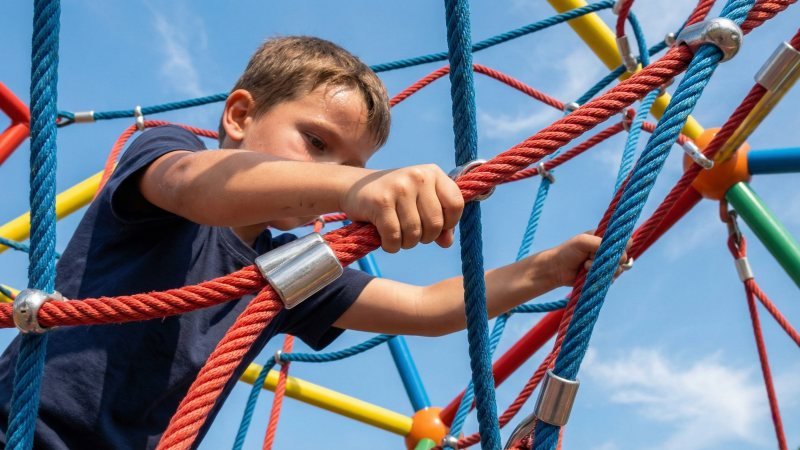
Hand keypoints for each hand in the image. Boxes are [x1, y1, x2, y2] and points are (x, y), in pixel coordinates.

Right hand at [341, 164, 464, 252]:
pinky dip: (391, 246)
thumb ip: (439, 221)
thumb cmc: (395, 198)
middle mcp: (418, 176)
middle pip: (435, 224)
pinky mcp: (381, 202)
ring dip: (406, 243)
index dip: (448, 223)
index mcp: (433, 173)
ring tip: (398, 235)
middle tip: (411, 233)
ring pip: (414, 233)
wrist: (355, 187)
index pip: (456, 204)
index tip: (434, 226)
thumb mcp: (420, 202)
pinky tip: (386, 240)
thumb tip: (447, 242)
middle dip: (424, 237)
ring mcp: (399, 188)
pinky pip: (394, 237)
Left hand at [540, 232, 631, 286]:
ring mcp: (606, 264)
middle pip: (624, 257)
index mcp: (605, 238)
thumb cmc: (567, 251)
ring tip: (586, 265)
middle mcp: (608, 251)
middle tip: (591, 257)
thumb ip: (600, 243)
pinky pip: (611, 279)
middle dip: (609, 260)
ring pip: (618, 270)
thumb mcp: (583, 241)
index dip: (623, 246)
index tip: (612, 250)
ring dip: (602, 269)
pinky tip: (587, 273)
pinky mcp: (603, 276)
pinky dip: (600, 277)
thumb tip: (619, 255)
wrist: (556, 269)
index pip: (626, 241)